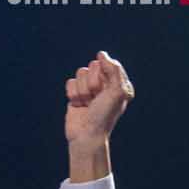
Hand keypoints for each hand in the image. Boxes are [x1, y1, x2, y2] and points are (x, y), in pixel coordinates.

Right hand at [64, 51, 132, 165]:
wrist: (86, 135)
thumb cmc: (104, 116)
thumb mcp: (117, 91)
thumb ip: (113, 69)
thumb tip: (102, 54)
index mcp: (118, 83)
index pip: (107, 63)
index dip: (103, 75)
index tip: (104, 90)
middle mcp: (105, 85)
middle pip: (92, 66)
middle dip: (92, 82)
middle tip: (95, 98)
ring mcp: (90, 89)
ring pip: (80, 73)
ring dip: (82, 90)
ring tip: (87, 103)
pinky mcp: (76, 94)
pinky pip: (70, 82)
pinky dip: (73, 94)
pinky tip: (79, 105)